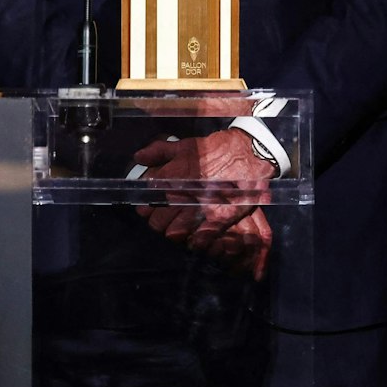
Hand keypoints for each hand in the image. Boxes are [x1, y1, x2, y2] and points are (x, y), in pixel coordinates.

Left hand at [131, 129, 273, 278]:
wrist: (247, 153)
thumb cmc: (215, 149)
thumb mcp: (184, 145)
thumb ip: (158, 152)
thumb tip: (139, 157)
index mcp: (170, 179)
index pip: (146, 205)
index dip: (146, 211)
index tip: (150, 210)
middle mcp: (182, 195)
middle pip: (158, 223)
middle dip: (159, 224)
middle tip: (165, 221)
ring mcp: (200, 209)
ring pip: (175, 234)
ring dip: (175, 233)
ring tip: (179, 229)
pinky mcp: (219, 219)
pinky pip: (198, 240)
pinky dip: (194, 241)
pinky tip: (195, 235)